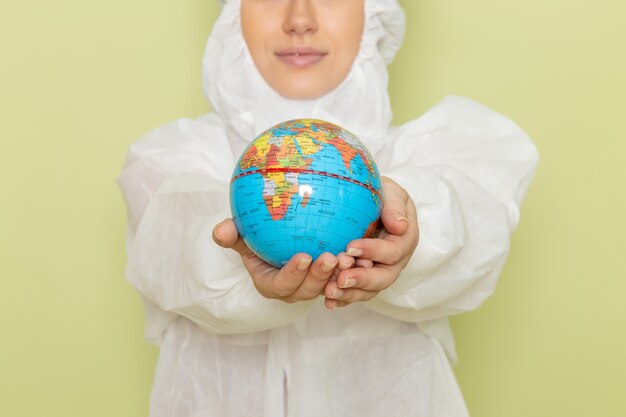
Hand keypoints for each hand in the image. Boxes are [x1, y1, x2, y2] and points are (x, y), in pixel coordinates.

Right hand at [213, 219, 353, 302]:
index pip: (281, 285)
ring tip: (351, 256)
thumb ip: (232, 235)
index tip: (303, 256)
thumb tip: (219, 231)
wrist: (281, 240)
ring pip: (331, 286)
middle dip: (321, 277)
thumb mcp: (243, 236)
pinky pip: (346, 279)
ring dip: (342, 275)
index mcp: (273, 284)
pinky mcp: (334, 281)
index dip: (293, 275)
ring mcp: (316, 288)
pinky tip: (366, 254)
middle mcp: (296, 290)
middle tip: (332, 257)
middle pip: (309, 290)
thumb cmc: (260, 238)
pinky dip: (356, 270)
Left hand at [323, 177, 418, 309]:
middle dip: (362, 279)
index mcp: (404, 240)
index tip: (350, 247)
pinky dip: (343, 298)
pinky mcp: (363, 279)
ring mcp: (379, 272)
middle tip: (341, 278)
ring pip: (369, 290)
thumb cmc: (382, 194)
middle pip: (383, 277)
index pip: (392, 251)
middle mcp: (395, 261)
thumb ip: (395, 207)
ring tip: (329, 291)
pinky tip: (327, 301)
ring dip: (350, 293)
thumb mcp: (391, 193)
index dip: (373, 251)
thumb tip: (400, 226)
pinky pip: (355, 293)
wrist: (372, 203)